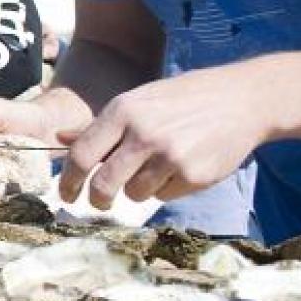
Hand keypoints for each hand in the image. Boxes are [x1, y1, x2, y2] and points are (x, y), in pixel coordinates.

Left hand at [58, 63, 270, 208]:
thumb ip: (101, 126)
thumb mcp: (138, 100)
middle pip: (103, 184)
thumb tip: (60, 140)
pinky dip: (166, 187)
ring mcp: (169, 155)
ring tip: (157, 165)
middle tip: (99, 201)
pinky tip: (181, 165)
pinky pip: (163, 195)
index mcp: (122, 111)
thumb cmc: (180, 100)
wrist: (240, 99)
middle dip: (97, 199)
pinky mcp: (193, 175)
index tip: (66, 194)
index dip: (69, 180)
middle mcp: (143, 133)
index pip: (81, 155)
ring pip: (134, 194)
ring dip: (138, 188)